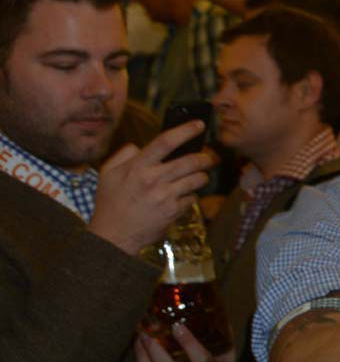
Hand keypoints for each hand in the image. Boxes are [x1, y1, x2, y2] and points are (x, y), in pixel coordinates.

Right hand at [88, 121, 215, 254]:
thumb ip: (124, 155)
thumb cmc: (110, 203)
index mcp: (137, 167)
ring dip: (202, 176)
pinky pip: (193, 198)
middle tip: (209, 157)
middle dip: (206, 157)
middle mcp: (153, 179)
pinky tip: (183, 196)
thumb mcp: (108, 174)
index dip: (186, 130)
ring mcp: (165, 196)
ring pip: (197, 179)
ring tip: (199, 176)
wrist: (113, 237)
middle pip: (191, 161)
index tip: (200, 124)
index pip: (166, 141)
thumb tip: (140, 145)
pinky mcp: (173, 212)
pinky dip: (192, 195)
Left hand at [135, 324, 235, 361]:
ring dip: (142, 355)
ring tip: (139, 336)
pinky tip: (139, 348)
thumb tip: (218, 310)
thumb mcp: (227, 361)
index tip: (177, 325)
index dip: (188, 343)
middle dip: (156, 347)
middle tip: (148, 328)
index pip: (200, 359)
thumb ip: (224, 338)